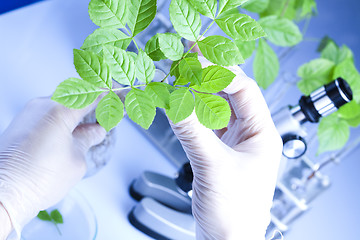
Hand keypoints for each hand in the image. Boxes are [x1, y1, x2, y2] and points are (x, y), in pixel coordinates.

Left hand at [0, 97, 105, 238]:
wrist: (2, 193)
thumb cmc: (36, 179)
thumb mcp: (76, 160)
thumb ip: (88, 139)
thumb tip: (96, 132)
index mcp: (59, 110)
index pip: (93, 95)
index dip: (110, 96)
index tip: (121, 96)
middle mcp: (42, 106)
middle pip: (76, 96)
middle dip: (95, 103)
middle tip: (109, 112)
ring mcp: (30, 113)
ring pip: (62, 104)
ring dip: (80, 112)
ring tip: (94, 125)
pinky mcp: (22, 124)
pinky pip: (49, 113)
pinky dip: (65, 118)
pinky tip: (75, 130)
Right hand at [169, 57, 282, 239]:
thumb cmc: (234, 214)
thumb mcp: (213, 168)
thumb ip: (192, 132)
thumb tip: (173, 101)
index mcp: (262, 135)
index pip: (244, 91)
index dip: (221, 72)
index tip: (197, 59)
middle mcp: (250, 135)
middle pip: (231, 94)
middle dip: (210, 75)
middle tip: (188, 56)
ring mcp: (233, 142)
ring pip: (216, 107)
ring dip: (199, 91)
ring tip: (181, 73)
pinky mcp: (217, 151)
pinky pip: (204, 123)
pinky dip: (191, 111)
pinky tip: (180, 101)